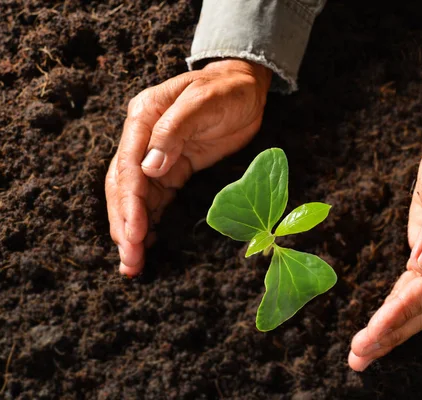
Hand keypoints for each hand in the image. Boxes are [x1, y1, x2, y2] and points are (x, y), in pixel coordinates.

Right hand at [105, 59, 271, 276]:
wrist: (246, 89)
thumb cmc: (226, 89)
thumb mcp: (202, 102)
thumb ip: (174, 131)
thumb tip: (149, 168)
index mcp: (143, 118)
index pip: (128, 166)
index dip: (129, 203)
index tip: (133, 233)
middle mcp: (143, 139)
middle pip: (125, 187)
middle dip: (125, 225)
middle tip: (129, 261)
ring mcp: (157, 155)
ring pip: (137, 198)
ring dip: (132, 230)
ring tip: (132, 264)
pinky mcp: (174, 168)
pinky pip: (156, 198)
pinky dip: (149, 221)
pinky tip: (145, 244)